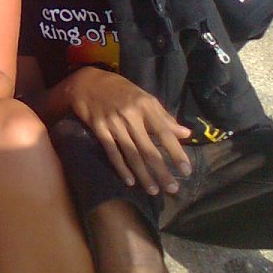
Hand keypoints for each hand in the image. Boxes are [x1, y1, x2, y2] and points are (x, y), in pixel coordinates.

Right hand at [66, 65, 191, 194]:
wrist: (86, 82)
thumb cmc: (119, 90)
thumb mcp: (143, 97)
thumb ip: (164, 116)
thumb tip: (185, 133)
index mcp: (145, 105)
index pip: (164, 132)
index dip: (176, 152)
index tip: (186, 170)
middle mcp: (130, 115)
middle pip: (148, 148)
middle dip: (161, 171)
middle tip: (172, 189)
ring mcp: (113, 123)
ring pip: (131, 153)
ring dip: (143, 174)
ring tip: (153, 190)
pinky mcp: (99, 128)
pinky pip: (112, 151)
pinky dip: (121, 167)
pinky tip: (129, 181)